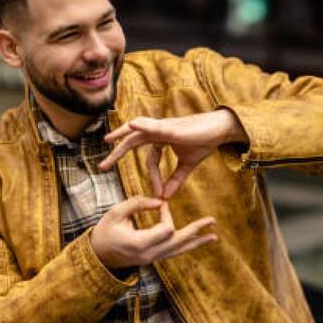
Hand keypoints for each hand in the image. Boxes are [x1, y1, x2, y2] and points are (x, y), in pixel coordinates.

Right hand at [90, 196, 216, 268]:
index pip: (166, 229)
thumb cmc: (105, 232)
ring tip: (214, 237)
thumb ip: (137, 204)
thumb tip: (160, 201)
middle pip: (179, 242)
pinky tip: (198, 241)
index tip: (160, 203)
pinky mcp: (153, 259)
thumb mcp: (115, 213)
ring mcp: (152, 259)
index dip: (166, 214)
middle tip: (212, 221)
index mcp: (139, 244)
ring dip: (196, 242)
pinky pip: (174, 253)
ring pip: (179, 250)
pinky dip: (186, 246)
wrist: (98, 256)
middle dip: (196, 230)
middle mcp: (149, 255)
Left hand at [99, 109, 247, 199]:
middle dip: (117, 154)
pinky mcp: (172, 127)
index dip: (154, 177)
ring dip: (121, 136)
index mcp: (162, 139)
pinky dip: (142, 126)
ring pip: (137, 132)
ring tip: (107, 140)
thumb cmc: (204, 142)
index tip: (159, 194)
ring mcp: (164, 127)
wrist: (221, 130)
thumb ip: (176, 179)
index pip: (150, 159)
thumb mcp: (188, 165)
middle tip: (102, 167)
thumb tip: (165, 196)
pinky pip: (154, 127)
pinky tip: (131, 125)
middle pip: (133, 142)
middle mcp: (159, 131)